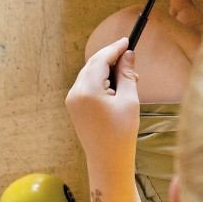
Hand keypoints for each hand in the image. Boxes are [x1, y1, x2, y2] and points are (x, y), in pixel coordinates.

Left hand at [66, 37, 139, 172]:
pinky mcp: (73, 106)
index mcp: (88, 91)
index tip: (127, 40)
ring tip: (128, 78)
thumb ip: (127, 74)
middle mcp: (75, 93)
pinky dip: (100, 80)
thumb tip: (127, 55)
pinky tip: (115, 87)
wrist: (107, 161)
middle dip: (111, 58)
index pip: (100, 59)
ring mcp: (72, 100)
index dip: (114, 48)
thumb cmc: (121, 133)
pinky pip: (86, 85)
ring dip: (106, 70)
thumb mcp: (129, 101)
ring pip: (89, 74)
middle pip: (93, 64)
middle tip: (131, 60)